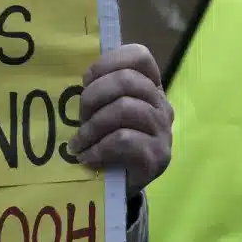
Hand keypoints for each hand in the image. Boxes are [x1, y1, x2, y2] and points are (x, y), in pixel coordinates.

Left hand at [67, 44, 171, 195]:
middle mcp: (161, 105)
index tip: (86, 81)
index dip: (108, 62)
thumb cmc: (111, 143)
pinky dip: (99, 147)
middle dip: (94, 96)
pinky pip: (124, 139)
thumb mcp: (106, 111)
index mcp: (151, 87)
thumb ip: (102, 91)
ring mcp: (162, 131)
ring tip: (80, 142)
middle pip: (127, 80)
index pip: (139, 56)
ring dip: (93, 125)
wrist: (123, 185)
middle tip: (80, 117)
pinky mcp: (157, 156)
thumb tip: (79, 81)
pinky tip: (88, 156)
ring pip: (125, 108)